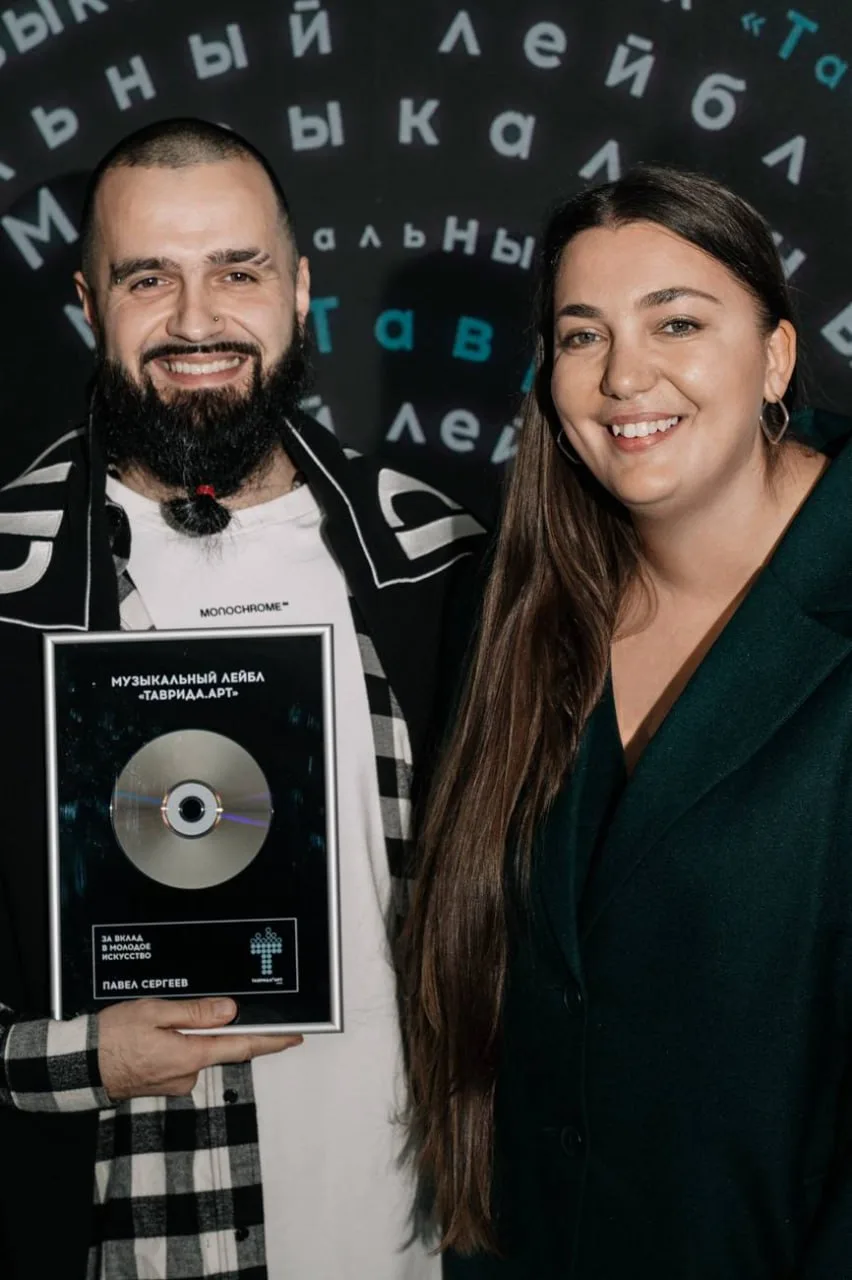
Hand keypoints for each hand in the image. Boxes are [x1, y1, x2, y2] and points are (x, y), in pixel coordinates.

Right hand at [97, 997, 301, 1100]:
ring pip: (199, 1051)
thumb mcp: (156, 1012)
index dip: (272, 1040)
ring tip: (165, 1020)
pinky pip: (183, 1059)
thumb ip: (196, 1013)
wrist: (80, 1066)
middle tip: (209, 1009)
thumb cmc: (112, 1038)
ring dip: (194, 1034)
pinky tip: (160, 1034)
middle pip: (221, 1046)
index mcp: (190, 1055)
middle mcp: (188, 1074)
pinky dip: (180, 1045)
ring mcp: (177, 1082)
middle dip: (221, 1027)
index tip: (296, 1035)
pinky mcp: (165, 1083)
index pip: (243, 1047)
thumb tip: (230, 1012)